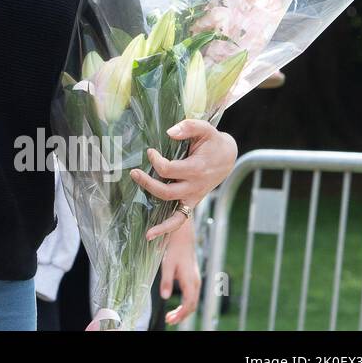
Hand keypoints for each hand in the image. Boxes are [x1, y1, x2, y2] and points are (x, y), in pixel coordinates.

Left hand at [132, 119, 236, 239]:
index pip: (169, 170)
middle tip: (134, 172)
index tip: (150, 151)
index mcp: (196, 168)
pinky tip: (150, 236)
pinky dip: (166, 229)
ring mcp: (193, 197)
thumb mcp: (205, 128)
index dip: (156, 161)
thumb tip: (169, 132)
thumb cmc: (212, 142)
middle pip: (167, 192)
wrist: (227, 157)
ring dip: (157, 218)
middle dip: (147, 184)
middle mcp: (195, 186)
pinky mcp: (190, 202)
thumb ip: (188, 126)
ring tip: (141, 224)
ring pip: (174, 213)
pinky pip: (179, 220)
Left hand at [160, 220, 201, 326]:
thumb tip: (164, 297)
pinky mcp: (193, 278)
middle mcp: (195, 282)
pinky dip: (186, 304)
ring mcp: (195, 280)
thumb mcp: (167, 264)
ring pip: (193, 301)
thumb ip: (166, 281)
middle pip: (192, 305)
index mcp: (190, 280)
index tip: (171, 319)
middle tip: (169, 321)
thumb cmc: (174, 249)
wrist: (183, 237)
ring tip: (172, 317)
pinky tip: (177, 307)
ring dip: (184, 311)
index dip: (181, 314)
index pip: (189, 303)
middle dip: (182, 315)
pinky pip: (192, 296)